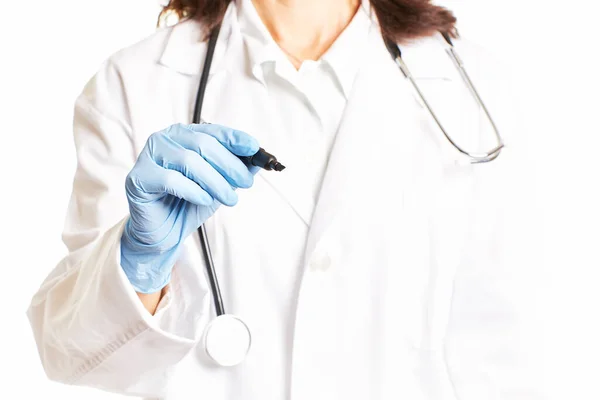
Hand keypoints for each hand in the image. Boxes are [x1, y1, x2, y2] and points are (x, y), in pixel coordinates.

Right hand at [120, 123, 258, 293]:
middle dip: (229, 164)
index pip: (212, 131)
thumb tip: (258, 161)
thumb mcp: (218, 186)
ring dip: (215, 181)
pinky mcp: (139, 177)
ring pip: (189, 161)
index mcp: (184, 135)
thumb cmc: (188, 204)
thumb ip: (235, 172)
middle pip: (203, 144)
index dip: (234, 138)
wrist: (162, 233)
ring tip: (229, 198)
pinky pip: (170, 179)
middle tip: (245, 183)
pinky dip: (193, 190)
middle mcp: (165, 140)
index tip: (254, 148)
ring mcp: (149, 156)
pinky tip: (204, 199)